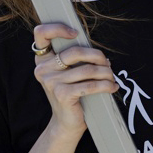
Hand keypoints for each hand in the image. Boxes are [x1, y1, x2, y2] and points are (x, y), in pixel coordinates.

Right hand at [32, 23, 117, 139]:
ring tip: (111, 77)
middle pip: (75, 51)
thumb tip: (98, 51)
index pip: (41, 33)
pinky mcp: (62, 95)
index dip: (58, 28)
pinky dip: (106, 85)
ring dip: (105, 73)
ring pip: (87, 69)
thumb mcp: (68, 73)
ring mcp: (51, 82)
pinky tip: (112, 87)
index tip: (76, 33)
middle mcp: (43, 69)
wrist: (66, 123)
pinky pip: (90, 85)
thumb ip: (74, 58)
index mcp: (42, 60)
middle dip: (97, 56)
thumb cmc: (71, 94)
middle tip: (107, 63)